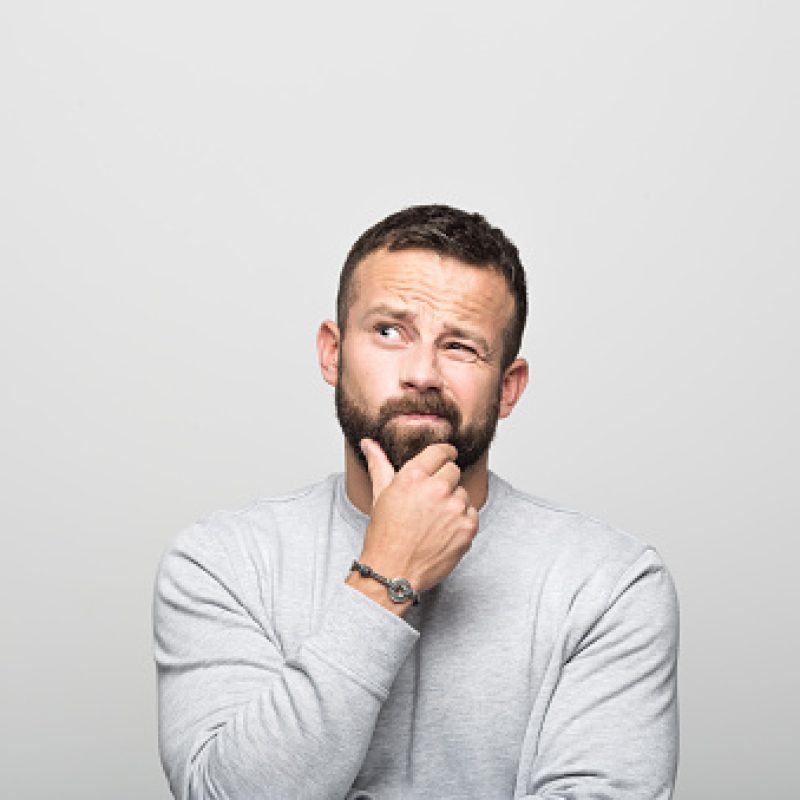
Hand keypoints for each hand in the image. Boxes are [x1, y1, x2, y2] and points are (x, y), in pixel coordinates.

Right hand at [357, 437, 478, 595]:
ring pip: (462, 493)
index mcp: (413, 476)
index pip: (440, 451)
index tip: (446, 457)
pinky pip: (471, 513)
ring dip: (453, 502)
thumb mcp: (380, 495)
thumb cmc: (385, 535)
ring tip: (433, 520)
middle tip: (430, 500)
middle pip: (453, 471)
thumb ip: (379, 464)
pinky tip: (443, 531)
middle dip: (444, 481)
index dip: (444, 454)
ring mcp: (454, 509)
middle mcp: (436, 489)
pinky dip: (461, 520)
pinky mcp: (467, 528)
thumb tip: (369, 442)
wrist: (393, 572)